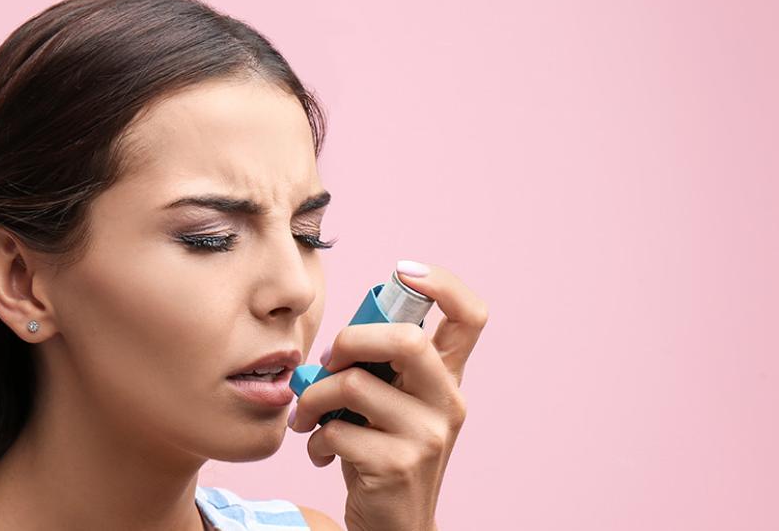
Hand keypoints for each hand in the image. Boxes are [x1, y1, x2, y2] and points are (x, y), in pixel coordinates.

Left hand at [288, 262, 486, 530]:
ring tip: (307, 417)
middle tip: (327, 363)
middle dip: (349, 341)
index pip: (471, 316)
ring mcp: (428, 435)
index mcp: (448, 378)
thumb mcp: (391, 405)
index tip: (404, 272)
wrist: (393, 525)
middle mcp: (449, 402)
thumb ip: (380, 367)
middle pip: (407, 340)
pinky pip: (337, 430)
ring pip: (355, 385)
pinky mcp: (399, 465)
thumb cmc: (380, 454)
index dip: (443, 283)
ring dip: (312, 399)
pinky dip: (315, 439)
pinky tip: (321, 453)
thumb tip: (343, 335)